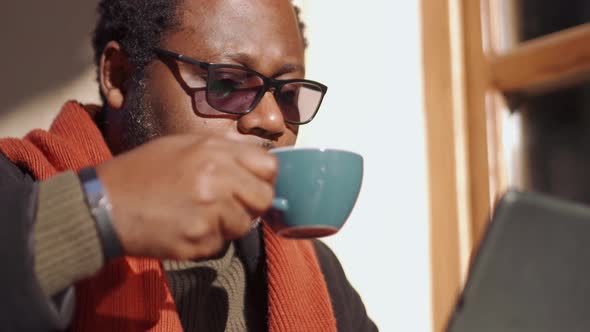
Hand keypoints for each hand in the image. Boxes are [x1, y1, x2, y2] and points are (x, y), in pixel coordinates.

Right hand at [95, 135, 276, 260]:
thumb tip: (253, 161)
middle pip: (264, 198)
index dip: (264, 177)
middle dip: (251, 205)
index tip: (254, 184)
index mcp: (213, 151)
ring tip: (198, 216)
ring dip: (227, 225)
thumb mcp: (180, 146)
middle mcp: (217, 178)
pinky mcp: (199, 239)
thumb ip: (221, 152)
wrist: (103, 206)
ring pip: (243, 225)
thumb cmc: (140, 173)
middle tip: (230, 206)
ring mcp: (210, 211)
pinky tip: (184, 228)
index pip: (269, 166)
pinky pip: (220, 245)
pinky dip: (207, 242)